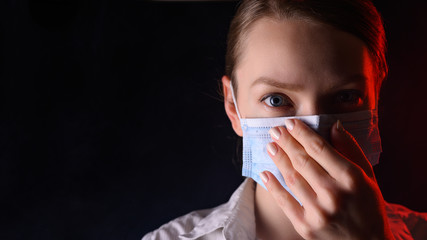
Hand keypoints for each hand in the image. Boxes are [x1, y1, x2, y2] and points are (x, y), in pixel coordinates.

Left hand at [260, 119, 393, 239]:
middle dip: (287, 142)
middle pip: (303, 161)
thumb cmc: (367, 206)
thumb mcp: (367, 176)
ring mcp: (319, 212)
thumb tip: (335, 125)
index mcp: (351, 178)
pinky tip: (265, 174)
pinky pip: (284, 202)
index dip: (302, 133)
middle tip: (275, 131)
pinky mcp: (306, 227)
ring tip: (270, 146)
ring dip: (278, 160)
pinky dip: (273, 187)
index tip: (291, 123)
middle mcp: (335, 194)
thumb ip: (351, 150)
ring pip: (292, 178)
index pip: (320, 149)